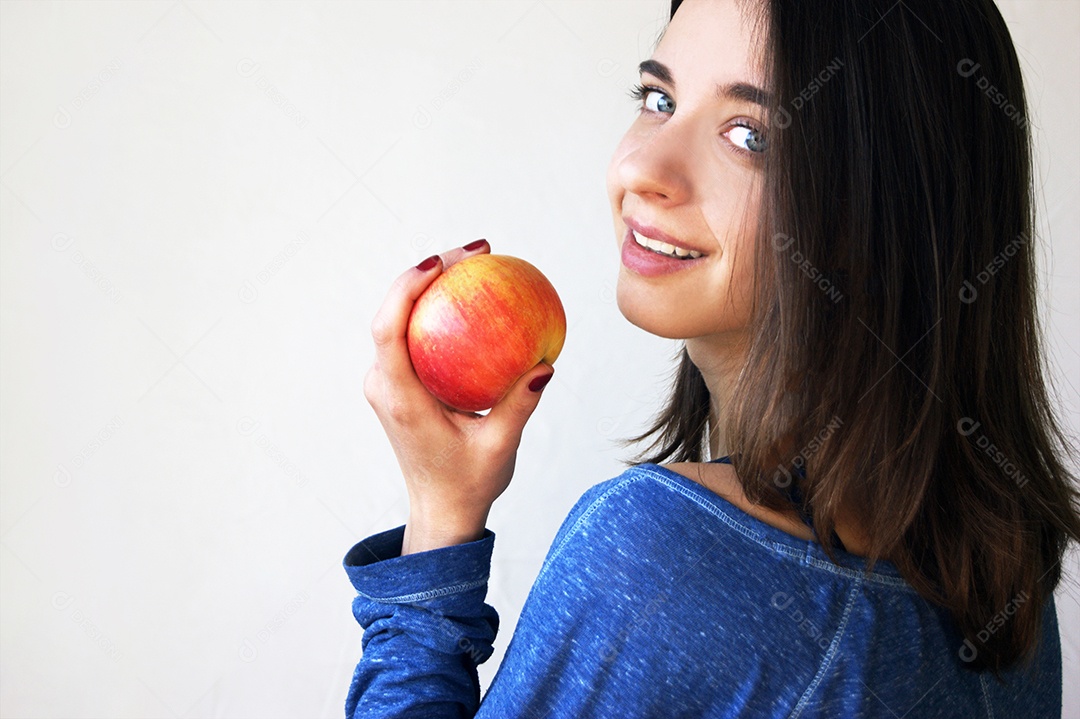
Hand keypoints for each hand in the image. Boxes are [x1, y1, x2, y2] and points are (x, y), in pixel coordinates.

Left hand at [363, 240, 554, 553]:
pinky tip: (480, 300)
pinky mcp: (401, 385)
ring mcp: (389, 384)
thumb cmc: (467, 484)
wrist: (441, 512)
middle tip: (477, 251)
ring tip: (477, 262)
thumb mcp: (499, 447)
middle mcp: (384, 384)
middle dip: (429, 272)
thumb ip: (519, 406)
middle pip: (394, 311)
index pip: (389, 328)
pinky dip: (444, 313)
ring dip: (434, 287)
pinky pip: (418, 337)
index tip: (441, 261)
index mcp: (399, 398)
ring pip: (403, 319)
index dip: (408, 286)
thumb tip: (545, 365)